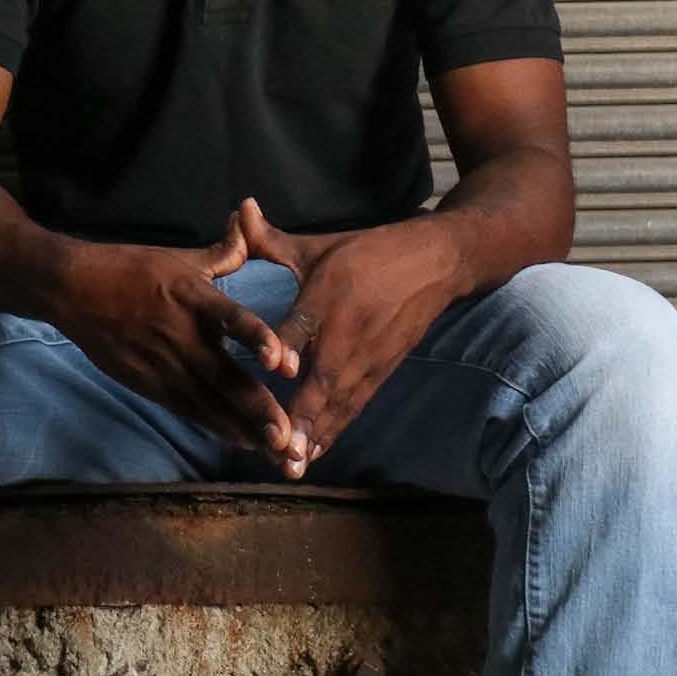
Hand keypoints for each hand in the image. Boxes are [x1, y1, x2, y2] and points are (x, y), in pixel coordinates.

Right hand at [49, 218, 296, 452]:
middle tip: (287, 438)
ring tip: (275, 451)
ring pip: (210, 404)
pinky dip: (216, 426)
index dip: (256, 339)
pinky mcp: (149, 384)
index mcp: (194, 297)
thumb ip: (223, 251)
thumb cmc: (130, 269)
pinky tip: (242, 441)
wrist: (73, 290)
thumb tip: (251, 221)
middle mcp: (182, 336)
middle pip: (225, 379)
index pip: (230, 319)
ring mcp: (164, 365)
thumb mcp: (180, 257)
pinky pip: (189, 410)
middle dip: (258, 412)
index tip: (281, 362)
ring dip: (242, 428)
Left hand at [235, 198, 463, 478]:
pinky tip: (311, 456)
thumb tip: (238, 210)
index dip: (292, 342)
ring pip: (339, 401)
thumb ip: (270, 240)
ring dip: (316, 434)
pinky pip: (353, 406)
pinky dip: (333, 432)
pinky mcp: (379, 372)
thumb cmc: (368, 253)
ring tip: (291, 465)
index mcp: (330, 293)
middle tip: (279, 449)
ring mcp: (368, 356)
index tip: (279, 367)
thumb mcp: (319, 244)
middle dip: (303, 415)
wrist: (438, 263)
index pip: (307, 321)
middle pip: (325, 377)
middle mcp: (350, 330)